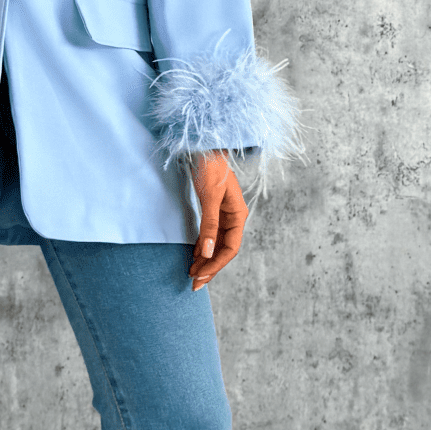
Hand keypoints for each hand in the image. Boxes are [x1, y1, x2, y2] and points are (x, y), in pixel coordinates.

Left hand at [190, 153, 247, 290]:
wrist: (204, 145)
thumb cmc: (210, 167)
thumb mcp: (209, 197)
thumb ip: (209, 225)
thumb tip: (208, 253)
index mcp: (238, 215)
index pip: (230, 248)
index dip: (216, 265)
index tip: (200, 277)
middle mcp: (234, 216)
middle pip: (224, 249)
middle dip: (210, 267)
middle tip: (194, 283)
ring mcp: (224, 213)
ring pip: (217, 243)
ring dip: (206, 259)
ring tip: (192, 273)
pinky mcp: (214, 209)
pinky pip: (211, 234)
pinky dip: (203, 246)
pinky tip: (195, 255)